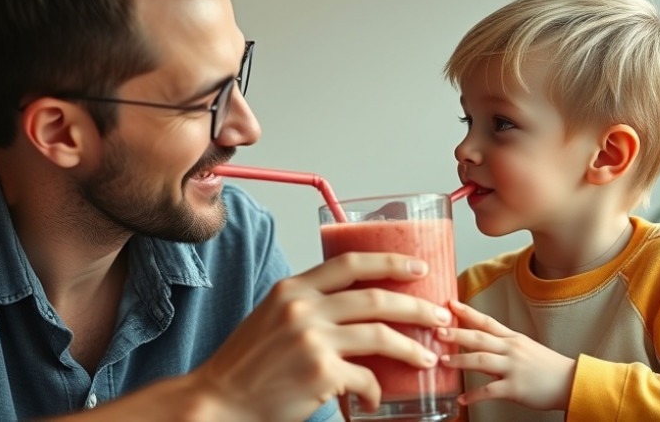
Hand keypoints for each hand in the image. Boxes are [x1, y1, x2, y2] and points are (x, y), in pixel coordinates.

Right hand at [188, 253, 453, 421]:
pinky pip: (366, 379)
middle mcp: (303, 308)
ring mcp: (312, 340)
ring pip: (381, 336)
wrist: (219, 399)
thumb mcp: (273, 317)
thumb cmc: (247, 364)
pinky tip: (374, 399)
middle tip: (440, 315)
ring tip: (428, 357)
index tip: (419, 267)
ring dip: (412, 348)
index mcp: (293, 289)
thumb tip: (354, 306)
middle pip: (376, 297)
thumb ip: (308, 305)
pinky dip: (376, 391)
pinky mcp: (320, 374)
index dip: (391, 261)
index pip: (351, 263)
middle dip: (417, 306)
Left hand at [437, 300, 575, 411]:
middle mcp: (511, 349)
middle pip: (479, 338)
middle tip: (436, 330)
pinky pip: (490, 391)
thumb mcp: (526, 348)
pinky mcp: (516, 388)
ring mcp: (513, 368)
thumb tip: (479, 343)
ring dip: (459, 360)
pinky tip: (462, 399)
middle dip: (456, 333)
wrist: (572, 382)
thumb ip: (503, 344)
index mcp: (513, 338)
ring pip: (481, 361)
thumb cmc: (548, 367)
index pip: (486, 321)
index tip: (449, 303)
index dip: (466, 312)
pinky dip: (474, 396)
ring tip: (442, 361)